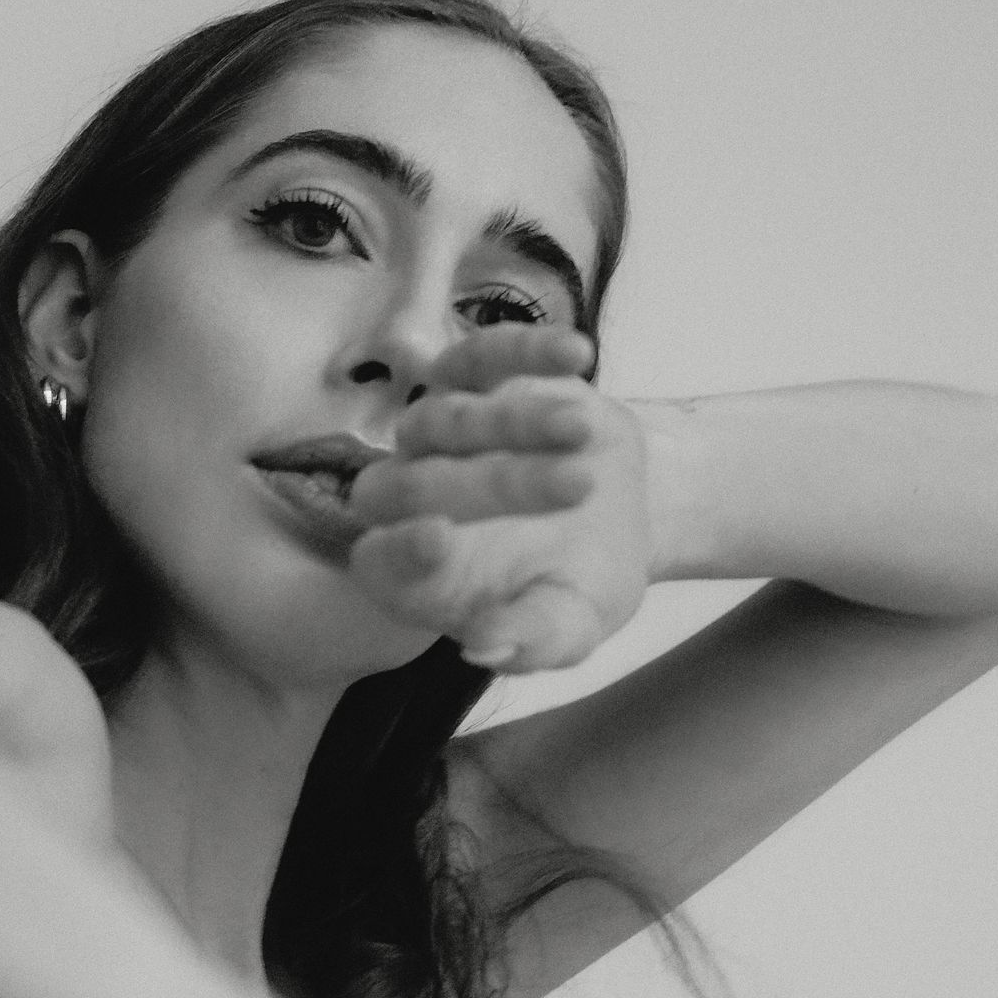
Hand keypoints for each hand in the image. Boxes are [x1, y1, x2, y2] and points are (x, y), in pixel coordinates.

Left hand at [345, 327, 650, 672]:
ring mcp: (434, 433)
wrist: (618, 516)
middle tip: (576, 488)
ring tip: (581, 431)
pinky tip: (576, 354)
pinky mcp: (473, 378)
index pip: (380, 563)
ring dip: (513, 420)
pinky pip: (480, 354)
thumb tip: (486, 649)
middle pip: (410, 485)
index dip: (402, 552)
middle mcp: (407, 500)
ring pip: (442, 417)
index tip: (437, 539)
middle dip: (495, 484)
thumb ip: (531, 641)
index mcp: (415, 575)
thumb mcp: (571, 624)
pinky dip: (523, 347)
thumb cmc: (581, 582)